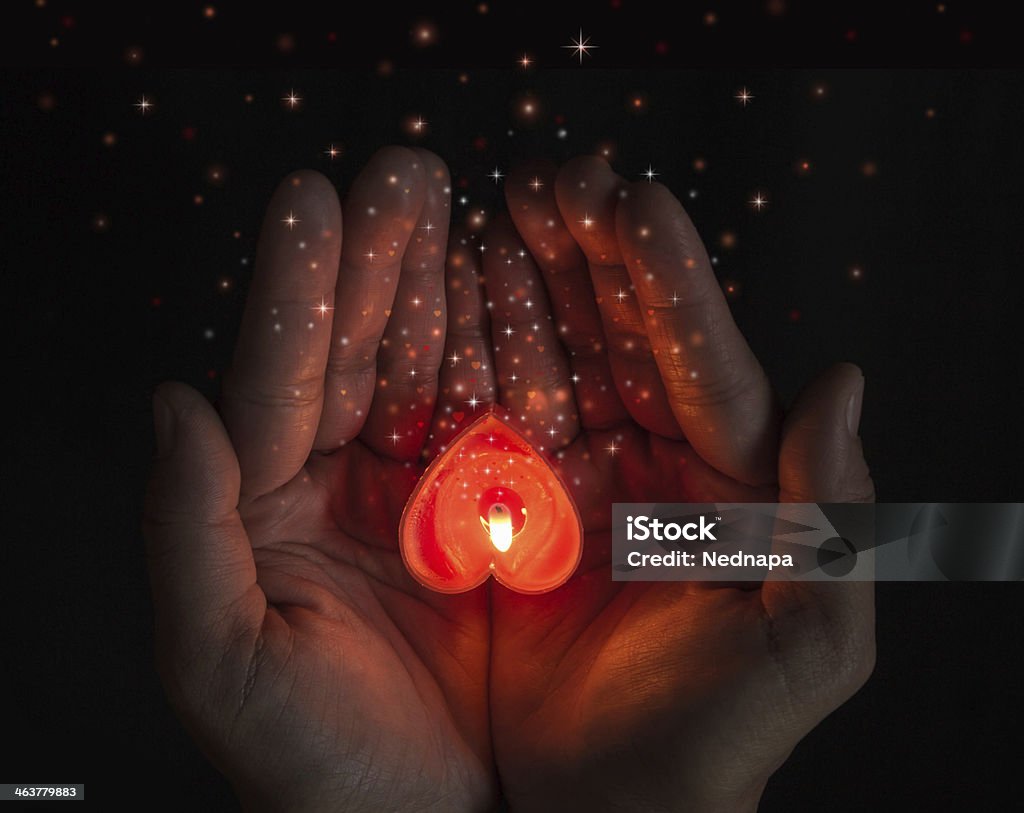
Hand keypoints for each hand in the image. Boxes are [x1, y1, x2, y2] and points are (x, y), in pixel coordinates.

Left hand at [144, 148, 497, 811]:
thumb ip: (182, 533)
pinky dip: (516, 353)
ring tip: (468, 202)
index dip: (294, 291)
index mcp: (270, 509)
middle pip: (360, 353)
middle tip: (406, 171)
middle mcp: (345, 487)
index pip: (278, 382)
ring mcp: (430, 493)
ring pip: (437, 369)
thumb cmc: (318, 773)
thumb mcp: (222, 665)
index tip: (312, 200)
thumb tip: (172, 404)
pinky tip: (522, 289)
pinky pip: (508, 420)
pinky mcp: (504, 514)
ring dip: (449, 283)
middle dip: (380, 259)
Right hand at [466, 157, 874, 811]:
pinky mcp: (498, 506)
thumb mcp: (805, 646)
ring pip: (548, 358)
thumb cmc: (708, 746)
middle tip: (554, 173)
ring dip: (526, 278)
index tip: (636, 203)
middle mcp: (647, 466)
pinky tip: (446, 287)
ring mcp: (567, 480)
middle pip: (619, 338)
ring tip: (499, 201)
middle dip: (590, 251)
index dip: (672, 282)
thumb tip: (846, 384)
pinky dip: (466, 351)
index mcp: (725, 485)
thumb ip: (838, 520)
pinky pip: (482, 415)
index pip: (702, 364)